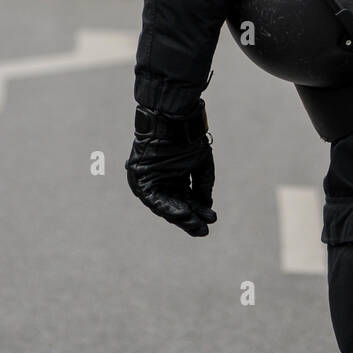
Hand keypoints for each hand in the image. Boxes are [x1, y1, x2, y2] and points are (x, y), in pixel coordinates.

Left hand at [125, 102, 216, 237]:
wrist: (173, 120)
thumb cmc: (186, 138)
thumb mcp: (200, 164)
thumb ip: (202, 185)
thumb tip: (206, 206)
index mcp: (175, 177)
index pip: (187, 200)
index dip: (199, 211)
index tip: (212, 220)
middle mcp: (162, 181)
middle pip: (176, 206)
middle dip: (190, 219)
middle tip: (203, 231)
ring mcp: (151, 181)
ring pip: (164, 206)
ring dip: (179, 217)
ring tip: (194, 225)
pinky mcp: (140, 180)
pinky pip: (153, 199)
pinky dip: (167, 207)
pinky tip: (182, 213)